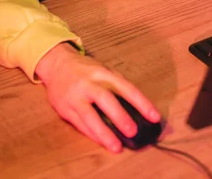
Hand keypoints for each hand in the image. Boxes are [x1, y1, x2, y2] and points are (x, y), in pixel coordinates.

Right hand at [35, 43, 160, 152]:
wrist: (57, 65)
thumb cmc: (86, 70)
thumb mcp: (103, 70)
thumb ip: (117, 85)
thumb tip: (137, 106)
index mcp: (103, 73)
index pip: (125, 87)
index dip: (141, 102)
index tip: (154, 116)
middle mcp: (89, 83)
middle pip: (105, 99)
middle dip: (119, 116)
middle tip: (133, 131)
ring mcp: (75, 96)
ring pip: (89, 116)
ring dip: (103, 133)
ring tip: (116, 147)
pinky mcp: (65, 109)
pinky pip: (80, 124)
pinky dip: (92, 135)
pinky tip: (102, 142)